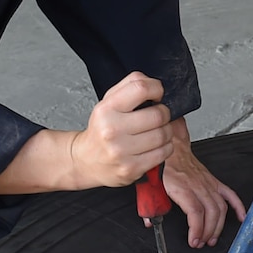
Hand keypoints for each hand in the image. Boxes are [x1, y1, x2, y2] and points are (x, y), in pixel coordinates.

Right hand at [71, 72, 176, 186]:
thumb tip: (155, 84)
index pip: (140, 88)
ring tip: (156, 131)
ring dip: (166, 131)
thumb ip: (130, 86)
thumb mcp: (108, 102)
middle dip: (164, 114)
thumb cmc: (101, 129)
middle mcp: (112, 130)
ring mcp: (122, 151)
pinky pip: (163, 153)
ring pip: (163, 135)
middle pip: (158, 115)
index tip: (157, 94)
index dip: (156, 89)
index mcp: (107, 109)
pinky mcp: (131, 168)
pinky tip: (154, 145)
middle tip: (157, 116)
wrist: (86, 160)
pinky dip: (165, 147)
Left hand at [160, 119, 246, 247]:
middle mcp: (197, 184)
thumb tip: (150, 221)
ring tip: (212, 238)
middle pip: (210, 211)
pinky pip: (230, 194)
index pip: (195, 210)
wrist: (172, 145)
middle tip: (201, 243)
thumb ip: (149, 204)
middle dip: (208, 231)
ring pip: (220, 206)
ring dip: (219, 225)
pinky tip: (241, 218)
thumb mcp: (149, 184)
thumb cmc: (162, 165)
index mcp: (181, 186)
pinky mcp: (213, 180)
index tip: (194, 240)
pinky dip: (238, 206)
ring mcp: (207, 182)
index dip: (197, 228)